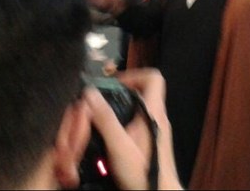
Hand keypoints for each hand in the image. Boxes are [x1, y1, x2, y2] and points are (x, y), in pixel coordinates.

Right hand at [85, 69, 181, 189]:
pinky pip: (139, 121)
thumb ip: (105, 120)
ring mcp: (156, 129)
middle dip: (120, 93)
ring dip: (121, 109)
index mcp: (154, 113)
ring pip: (139, 106)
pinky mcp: (153, 140)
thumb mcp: (119, 146)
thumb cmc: (145, 175)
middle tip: (103, 101)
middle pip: (142, 91)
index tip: (114, 84)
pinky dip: (124, 122)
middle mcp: (158, 118)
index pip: (153, 78)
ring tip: (103, 119)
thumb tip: (91, 95)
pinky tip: (111, 136)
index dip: (134, 75)